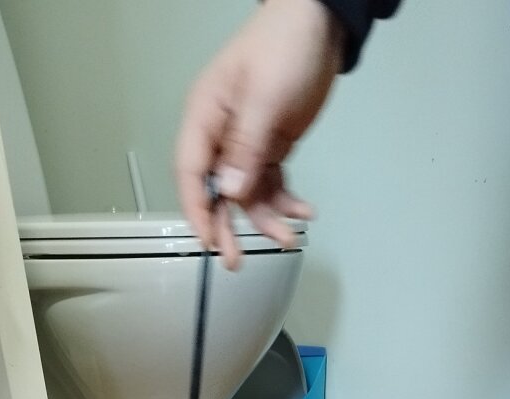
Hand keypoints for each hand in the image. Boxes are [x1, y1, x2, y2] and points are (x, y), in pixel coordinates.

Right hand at [175, 0, 343, 267]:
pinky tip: (304, 213)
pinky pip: (271, 183)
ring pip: (248, 193)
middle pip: (216, 191)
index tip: (209, 241)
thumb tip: (231, 192)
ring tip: (288, 237)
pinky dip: (285, 201)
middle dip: (227, 227)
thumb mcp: (264, 98)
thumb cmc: (282, 49)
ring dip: (265, 217)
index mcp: (206, 117)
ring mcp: (247, 143)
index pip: (191, 172)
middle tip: (236, 263)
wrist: (318, 24)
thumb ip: (246, 148)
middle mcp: (221, 135)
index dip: (197, 210)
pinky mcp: (271, 146)